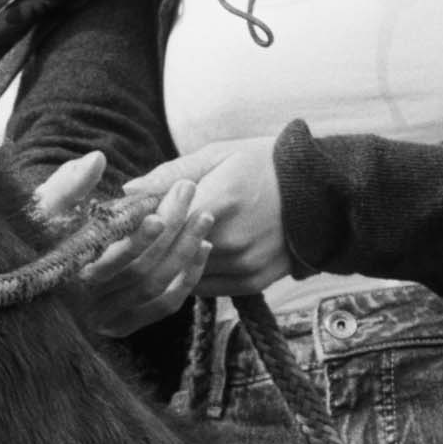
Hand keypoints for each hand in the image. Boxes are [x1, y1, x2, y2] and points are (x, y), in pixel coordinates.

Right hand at [29, 153, 207, 336]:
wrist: (31, 282)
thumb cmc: (37, 233)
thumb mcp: (44, 206)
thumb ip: (68, 183)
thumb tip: (97, 159)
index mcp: (64, 275)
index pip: (108, 259)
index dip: (136, 237)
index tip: (158, 210)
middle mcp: (84, 303)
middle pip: (139, 270)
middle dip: (169, 230)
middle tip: (188, 190)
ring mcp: (104, 318)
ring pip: (154, 287)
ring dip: (184, 252)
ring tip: (203, 216)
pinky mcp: (121, 326)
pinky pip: (163, 307)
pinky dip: (186, 280)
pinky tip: (202, 249)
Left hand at [134, 136, 289, 292]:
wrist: (323, 193)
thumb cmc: (266, 164)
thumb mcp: (220, 155)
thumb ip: (173, 173)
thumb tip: (130, 189)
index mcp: (219, 200)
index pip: (158, 224)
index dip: (134, 226)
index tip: (119, 222)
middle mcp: (230, 239)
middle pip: (167, 255)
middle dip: (143, 250)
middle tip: (126, 243)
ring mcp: (242, 265)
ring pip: (183, 276)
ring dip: (165, 265)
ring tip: (154, 250)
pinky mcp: (253, 283)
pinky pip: (205, 288)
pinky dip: (189, 277)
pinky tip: (184, 260)